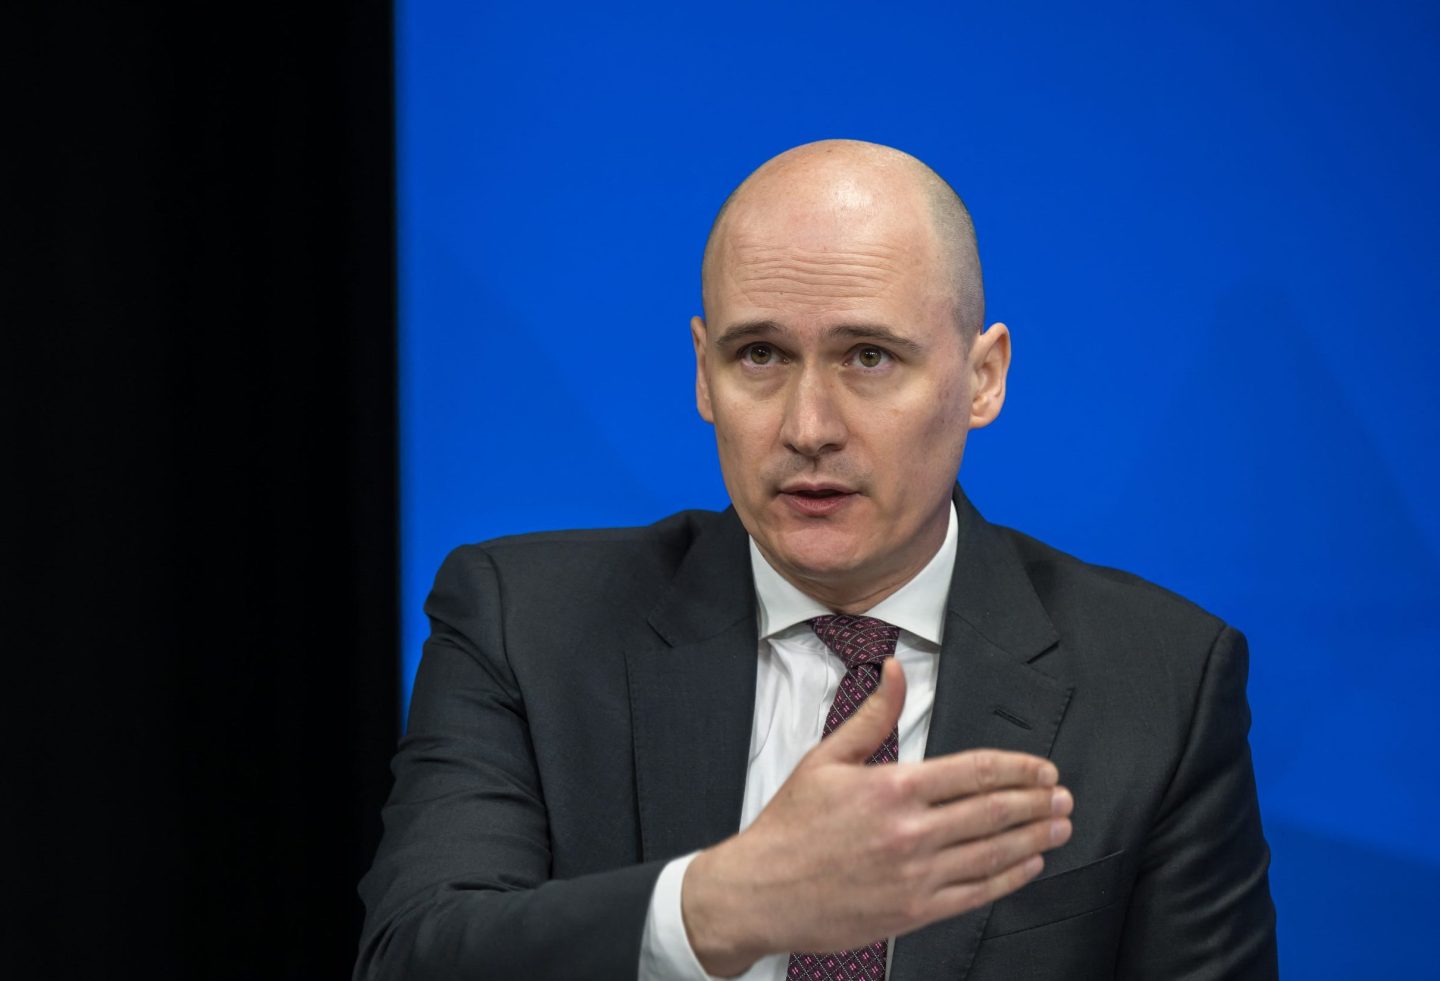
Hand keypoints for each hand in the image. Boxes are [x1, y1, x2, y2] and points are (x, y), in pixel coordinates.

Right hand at [681, 658, 1072, 976]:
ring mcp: (916, 875)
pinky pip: (975, 893)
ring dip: (1035, 838)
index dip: (1018, 769)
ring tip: (1060, 825)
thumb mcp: (826, 759)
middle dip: (1037, 801)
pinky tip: (1028, 864)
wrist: (761, 891)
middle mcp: (911, 831)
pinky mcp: (914, 911)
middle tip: (1064, 795)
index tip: (1043, 768)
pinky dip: (1009, 878)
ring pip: (993, 853)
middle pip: (994, 812)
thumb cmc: (791, 825)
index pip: (975, 772)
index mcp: (892, 787)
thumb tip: (895, 669)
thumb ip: (873, 715)